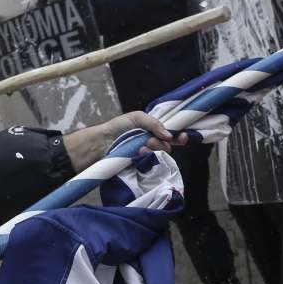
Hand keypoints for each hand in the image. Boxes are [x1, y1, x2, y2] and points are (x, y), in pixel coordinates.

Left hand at [62, 111, 186, 171]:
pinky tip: (138, 153)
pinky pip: (148, 163)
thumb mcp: (136, 118)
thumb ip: (154, 123)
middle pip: (167, 145)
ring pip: (158, 154)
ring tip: (143, 146)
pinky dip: (145, 156)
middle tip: (158, 142)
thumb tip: (169, 135)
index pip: (170, 134)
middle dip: (166, 143)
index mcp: (151, 131)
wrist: (99, 143)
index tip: (183, 137)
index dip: (178, 136)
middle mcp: (149, 143)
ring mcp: (144, 155)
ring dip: (154, 148)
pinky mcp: (138, 166)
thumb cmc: (116, 128)